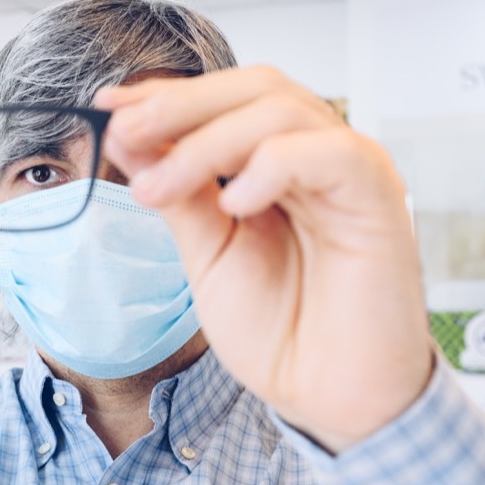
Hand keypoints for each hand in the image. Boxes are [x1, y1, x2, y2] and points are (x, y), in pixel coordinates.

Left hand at [95, 66, 433, 453]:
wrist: (326, 397)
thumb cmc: (278, 330)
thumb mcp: (206, 252)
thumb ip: (176, 192)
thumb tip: (126, 134)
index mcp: (274, 164)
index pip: (222, 100)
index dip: (164, 94)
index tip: (106, 102)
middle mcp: (314, 157)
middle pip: (254, 86)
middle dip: (180, 103)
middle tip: (126, 131)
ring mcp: (348, 172)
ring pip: (281, 110)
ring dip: (206, 142)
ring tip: (159, 188)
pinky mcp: (378, 197)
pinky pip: (331, 153)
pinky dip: (272, 166)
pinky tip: (236, 203)